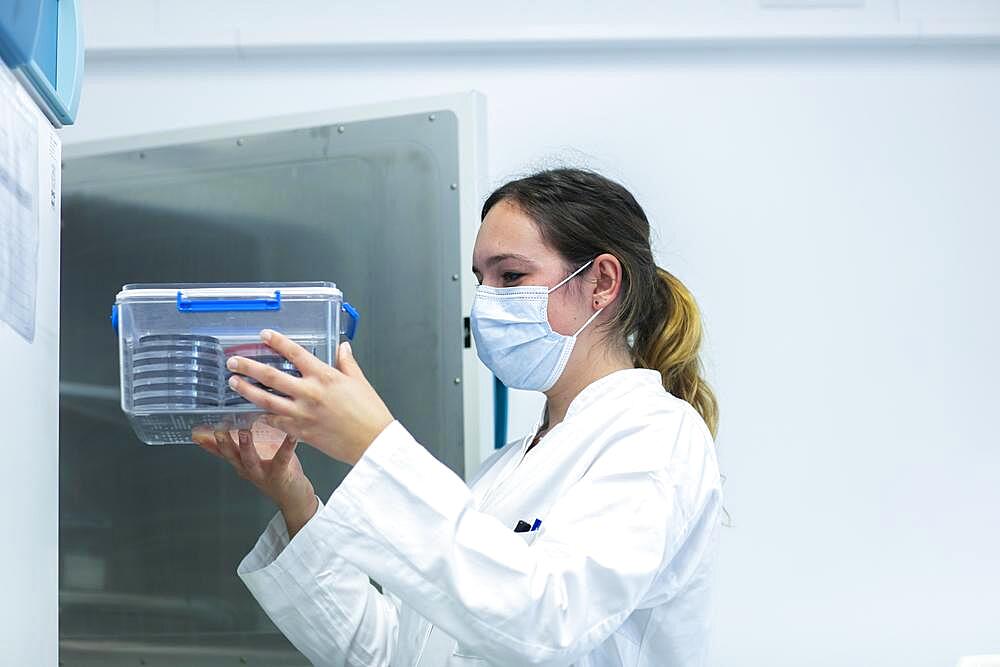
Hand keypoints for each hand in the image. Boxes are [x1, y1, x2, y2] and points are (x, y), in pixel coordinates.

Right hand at [192, 425, 318, 536]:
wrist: (294, 499)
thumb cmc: (278, 473)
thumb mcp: (256, 458)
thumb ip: (245, 444)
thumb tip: (237, 425)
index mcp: (241, 463)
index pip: (221, 452)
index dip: (209, 443)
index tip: (197, 432)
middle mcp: (248, 469)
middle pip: (231, 455)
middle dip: (223, 443)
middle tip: (218, 429)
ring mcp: (263, 473)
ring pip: (250, 460)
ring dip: (245, 446)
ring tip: (244, 432)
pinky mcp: (280, 474)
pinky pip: (282, 459)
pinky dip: (287, 447)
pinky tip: (292, 436)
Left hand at [225, 331, 394, 465]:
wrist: (372, 442)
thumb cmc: (369, 413)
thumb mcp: (359, 381)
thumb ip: (347, 363)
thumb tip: (342, 348)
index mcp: (324, 376)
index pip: (295, 353)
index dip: (278, 342)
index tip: (264, 335)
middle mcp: (309, 393)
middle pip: (271, 375)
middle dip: (248, 367)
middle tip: (234, 362)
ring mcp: (302, 413)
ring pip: (266, 399)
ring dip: (247, 390)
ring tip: (234, 383)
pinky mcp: (300, 432)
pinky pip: (275, 421)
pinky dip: (263, 416)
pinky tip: (254, 411)